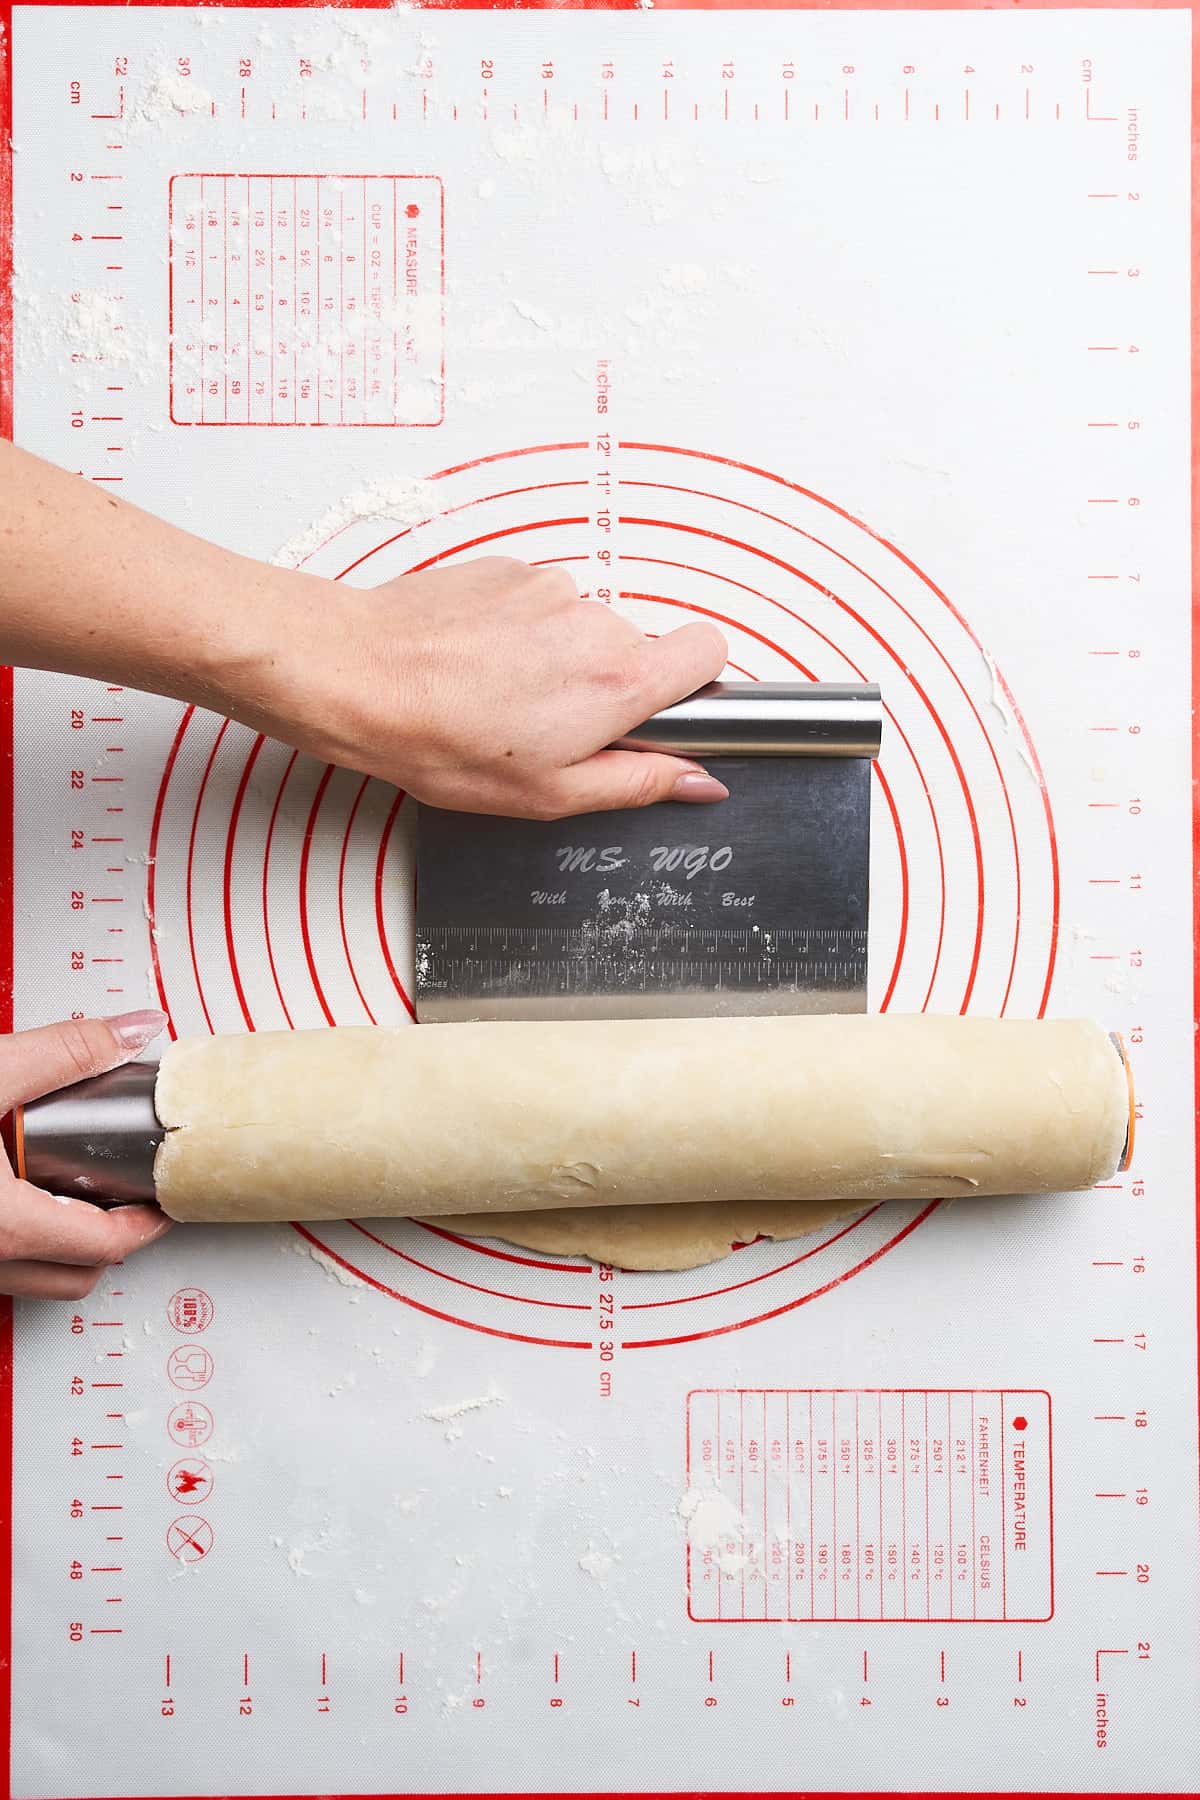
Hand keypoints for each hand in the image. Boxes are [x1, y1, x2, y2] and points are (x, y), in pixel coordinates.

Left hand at [0, 450, 728, 820]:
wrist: (353, 673)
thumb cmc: (437, 740)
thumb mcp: (547, 793)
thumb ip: (637, 782)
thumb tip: (697, 781)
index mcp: (617, 679)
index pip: (710, 650)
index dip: (696, 683)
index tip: (663, 715)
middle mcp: (595, 620)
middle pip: (640, 645)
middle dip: (610, 685)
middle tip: (551, 728)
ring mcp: (550, 587)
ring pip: (583, 628)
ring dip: (559, 661)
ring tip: (499, 699)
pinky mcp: (509, 568)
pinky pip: (539, 606)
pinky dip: (521, 635)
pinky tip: (477, 667)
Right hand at [0, 1011, 171, 1298]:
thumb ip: (64, 1052)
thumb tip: (134, 1030)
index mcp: (5, 1226)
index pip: (106, 1245)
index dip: (147, 1221)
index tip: (164, 1196)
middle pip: (77, 1276)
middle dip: (112, 1240)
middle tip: (127, 1196)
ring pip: (34, 1280)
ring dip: (62, 1247)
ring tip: (71, 1193)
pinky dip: (21, 1241)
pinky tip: (16, 1189)